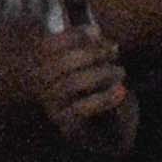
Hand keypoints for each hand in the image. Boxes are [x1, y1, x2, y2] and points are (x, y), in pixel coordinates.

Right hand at [28, 26, 134, 146]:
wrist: (107, 131)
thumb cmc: (99, 89)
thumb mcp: (93, 64)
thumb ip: (91, 48)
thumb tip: (96, 31)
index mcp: (42, 66)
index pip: (49, 45)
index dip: (73, 35)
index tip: (97, 30)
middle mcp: (41, 85)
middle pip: (61, 63)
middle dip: (91, 53)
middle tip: (115, 50)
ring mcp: (51, 105)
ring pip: (72, 84)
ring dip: (100, 74)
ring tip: (120, 71)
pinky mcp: (65, 125)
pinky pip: (82, 109)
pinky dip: (104, 98)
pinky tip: (120, 91)